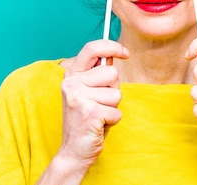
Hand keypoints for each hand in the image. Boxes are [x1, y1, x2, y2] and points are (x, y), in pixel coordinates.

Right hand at [58, 40, 128, 171]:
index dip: (111, 46)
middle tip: (99, 104)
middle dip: (113, 90)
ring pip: (116, 94)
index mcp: (71, 75)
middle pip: (112, 73)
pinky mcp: (90, 113)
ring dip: (112, 107)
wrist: (74, 150)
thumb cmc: (87, 119)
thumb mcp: (90, 91)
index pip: (91, 48)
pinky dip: (113, 120)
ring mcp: (79, 98)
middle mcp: (71, 83)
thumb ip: (98, 73)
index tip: (125, 52)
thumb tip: (113, 54)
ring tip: (98, 115)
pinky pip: (117, 111)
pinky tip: (98, 125)